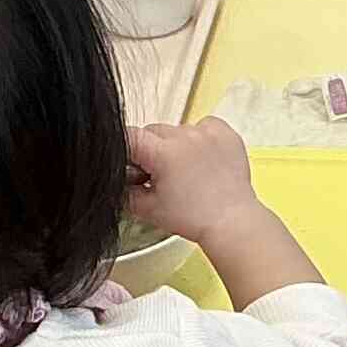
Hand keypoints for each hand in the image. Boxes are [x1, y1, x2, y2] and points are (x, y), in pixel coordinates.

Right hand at [123, 117, 262, 248]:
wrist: (230, 221)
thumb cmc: (194, 217)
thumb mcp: (146, 208)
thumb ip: (123, 190)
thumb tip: (116, 176)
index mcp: (163, 153)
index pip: (130, 136)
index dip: (125, 151)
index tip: (129, 163)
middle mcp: (186, 137)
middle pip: (153, 132)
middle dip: (149, 150)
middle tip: (156, 173)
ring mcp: (208, 133)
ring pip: (177, 129)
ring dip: (174, 145)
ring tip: (183, 170)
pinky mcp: (226, 133)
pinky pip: (203, 126)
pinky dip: (199, 138)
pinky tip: (201, 158)